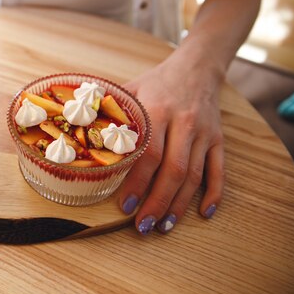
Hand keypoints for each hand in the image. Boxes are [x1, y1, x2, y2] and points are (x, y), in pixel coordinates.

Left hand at [119, 52, 224, 234]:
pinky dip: (214, 193)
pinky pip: (219, 170)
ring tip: (163, 226)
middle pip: (174, 170)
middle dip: (157, 201)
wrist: (196, 67)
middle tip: (142, 226)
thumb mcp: (131, 89)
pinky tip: (203, 212)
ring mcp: (204, 132)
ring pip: (195, 175)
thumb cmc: (156, 82)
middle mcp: (183, 122)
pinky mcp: (218, 138)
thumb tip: (74, 127)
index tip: (126, 205)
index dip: (137, 182)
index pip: (148, 154)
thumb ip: (107, 109)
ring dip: (179, 204)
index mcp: (157, 109)